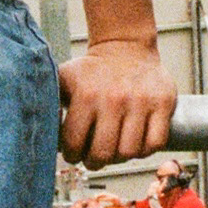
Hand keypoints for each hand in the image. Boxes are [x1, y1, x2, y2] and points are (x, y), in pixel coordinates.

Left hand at [57, 36, 175, 169]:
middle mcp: (114, 99)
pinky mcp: (164, 103)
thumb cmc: (92, 71)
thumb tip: (43, 136)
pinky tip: (134, 142)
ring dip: (120, 158)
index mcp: (86, 95)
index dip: (72, 155)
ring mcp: (141, 102)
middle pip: (104, 153)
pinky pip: (155, 143)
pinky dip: (144, 150)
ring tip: (114, 150)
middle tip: (94, 158)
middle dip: (95, 162)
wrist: (125, 46)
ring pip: (130, 152)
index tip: (74, 153)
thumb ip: (50, 105)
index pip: (75, 144)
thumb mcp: (63, 80)